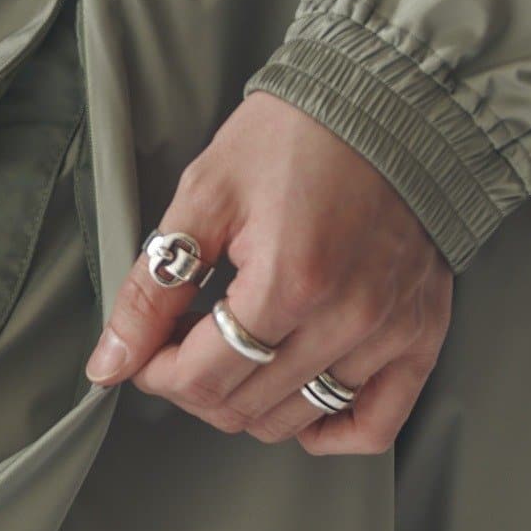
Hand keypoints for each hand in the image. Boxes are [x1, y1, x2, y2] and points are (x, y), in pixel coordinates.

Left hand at [85, 92, 452, 454]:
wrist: (388, 101)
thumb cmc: (295, 137)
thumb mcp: (203, 198)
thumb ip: (151, 289)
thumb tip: (110, 363)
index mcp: (288, 282)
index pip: (201, 379)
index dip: (157, 373)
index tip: (149, 350)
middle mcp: (346, 319)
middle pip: (242, 407)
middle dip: (194, 386)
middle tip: (186, 343)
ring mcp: (389, 334)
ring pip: (293, 420)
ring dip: (245, 403)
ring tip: (234, 352)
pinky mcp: (420, 336)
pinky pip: (373, 423)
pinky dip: (327, 429)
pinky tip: (293, 403)